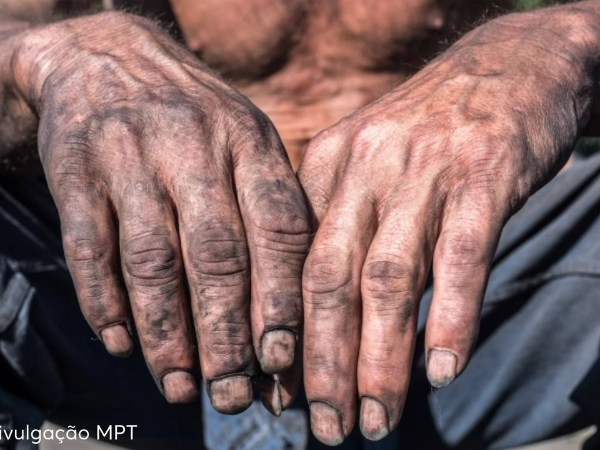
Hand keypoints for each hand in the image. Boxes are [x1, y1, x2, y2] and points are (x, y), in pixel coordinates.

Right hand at [12, 12, 308, 413]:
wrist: (107, 58)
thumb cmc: (196, 118)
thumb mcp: (248, 139)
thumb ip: (273, 210)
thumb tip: (295, 310)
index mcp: (248, 141)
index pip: (277, 228)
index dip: (281, 299)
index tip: (284, 361)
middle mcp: (192, 147)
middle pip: (216, 257)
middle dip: (227, 336)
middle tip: (234, 395)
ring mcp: (129, 158)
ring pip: (152, 263)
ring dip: (167, 334)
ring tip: (181, 388)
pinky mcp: (76, 172)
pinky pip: (90, 249)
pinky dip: (104, 303)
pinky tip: (121, 345)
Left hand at [298, 6, 598, 443]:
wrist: (510, 61)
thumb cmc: (433, 126)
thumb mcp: (370, 159)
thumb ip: (342, 217)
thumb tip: (323, 304)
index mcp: (329, 163)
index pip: (294, 262)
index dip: (287, 333)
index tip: (285, 391)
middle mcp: (368, 166)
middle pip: (330, 278)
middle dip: (323, 361)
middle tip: (323, 425)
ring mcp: (426, 170)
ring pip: (389, 279)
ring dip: (380, 357)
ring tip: (375, 417)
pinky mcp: (486, 175)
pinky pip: (461, 259)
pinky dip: (449, 319)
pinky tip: (442, 370)